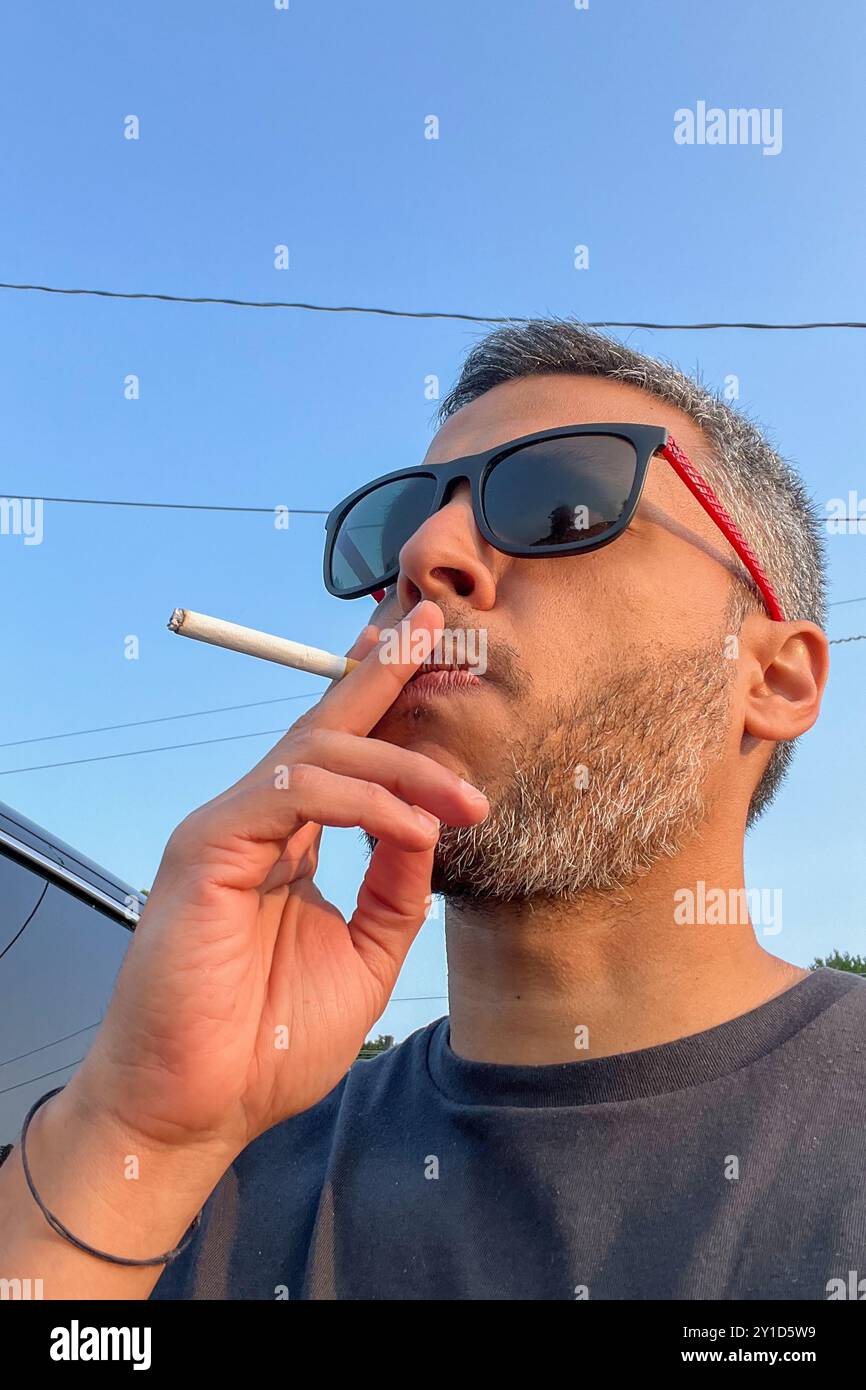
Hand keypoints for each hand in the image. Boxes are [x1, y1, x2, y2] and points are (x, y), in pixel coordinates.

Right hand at [67, 601, 488, 1159]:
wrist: (200, 1108)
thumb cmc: (270, 1044)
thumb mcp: (365, 958)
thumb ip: (396, 891)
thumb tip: (431, 826)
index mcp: (289, 844)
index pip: (340, 755)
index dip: (381, 696)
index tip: (430, 652)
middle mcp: (258, 823)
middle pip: (324, 726)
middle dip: (382, 672)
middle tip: (437, 630)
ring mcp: (229, 828)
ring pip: (317, 753)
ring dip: (400, 766)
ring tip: (465, 799)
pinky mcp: (207, 845)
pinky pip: (294, 795)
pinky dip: (361, 802)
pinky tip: (413, 827)